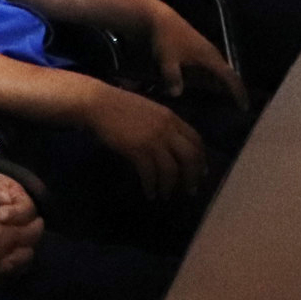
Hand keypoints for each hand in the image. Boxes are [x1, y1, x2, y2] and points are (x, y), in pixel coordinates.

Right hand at [0, 194, 41, 283]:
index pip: (33, 230)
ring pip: (16, 268)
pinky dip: (2, 273)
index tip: (34, 218)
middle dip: (31, 242)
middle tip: (25, 233)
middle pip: (28, 252)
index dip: (35, 222)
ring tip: (14, 252)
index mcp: (8, 236)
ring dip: (19, 259)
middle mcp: (5, 256)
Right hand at [86, 85, 207, 200]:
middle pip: (190, 156)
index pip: (196, 139)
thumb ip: (164, 126)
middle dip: (192, 176)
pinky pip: (150, 173)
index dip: (201, 157)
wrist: (98, 103)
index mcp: (172, 118)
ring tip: (166, 196)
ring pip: (171, 168)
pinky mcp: (136, 149)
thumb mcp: (151, 112)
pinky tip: (149, 193)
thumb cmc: (121, 107)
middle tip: (190, 190)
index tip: (202, 172)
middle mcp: (167, 128)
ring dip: (170, 186)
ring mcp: (152, 139)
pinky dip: (151, 186)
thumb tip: (171, 147)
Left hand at [148, 7, 248, 111]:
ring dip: (223, 87)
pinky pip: (211, 72)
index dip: (238, 92)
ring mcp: (207, 55)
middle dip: (234, 92)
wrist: (161, 21)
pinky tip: (208, 90)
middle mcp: (213, 57)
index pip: (230, 77)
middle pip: (228, 77)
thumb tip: (176, 94)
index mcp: (210, 58)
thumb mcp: (167, 59)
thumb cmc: (166, 39)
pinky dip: (212, 82)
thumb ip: (172, 77)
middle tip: (238, 110)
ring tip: (226, 104)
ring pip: (220, 74)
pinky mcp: (199, 55)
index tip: (245, 108)